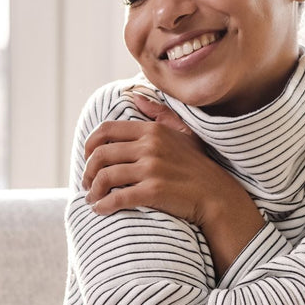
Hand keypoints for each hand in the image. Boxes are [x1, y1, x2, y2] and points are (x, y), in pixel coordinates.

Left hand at [83, 93, 264, 275]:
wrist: (217, 196)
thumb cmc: (198, 167)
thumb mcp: (182, 133)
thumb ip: (158, 114)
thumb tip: (135, 95)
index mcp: (152, 131)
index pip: (106, 130)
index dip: (89, 145)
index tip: (87, 159)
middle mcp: (150, 146)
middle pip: (101, 155)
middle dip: (87, 171)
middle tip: (87, 183)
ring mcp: (152, 168)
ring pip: (105, 177)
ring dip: (92, 190)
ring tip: (91, 198)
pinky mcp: (154, 191)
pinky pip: (118, 197)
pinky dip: (103, 205)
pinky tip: (100, 209)